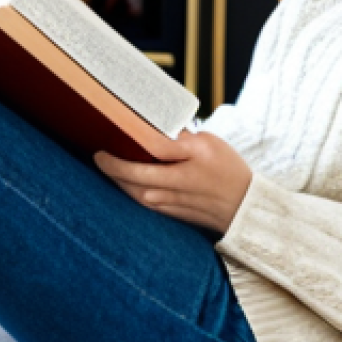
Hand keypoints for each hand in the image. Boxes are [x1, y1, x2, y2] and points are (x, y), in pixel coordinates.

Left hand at [93, 130, 252, 235]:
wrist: (244, 207)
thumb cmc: (227, 170)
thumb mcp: (208, 144)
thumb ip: (179, 138)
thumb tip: (149, 128)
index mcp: (186, 163)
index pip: (147, 153)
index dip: (123, 145)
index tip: (109, 133)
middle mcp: (174, 185)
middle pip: (132, 177)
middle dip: (110, 166)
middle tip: (97, 153)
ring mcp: (169, 202)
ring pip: (133, 191)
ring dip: (116, 179)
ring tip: (105, 164)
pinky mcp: (169, 213)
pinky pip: (140, 201)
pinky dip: (128, 190)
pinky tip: (121, 180)